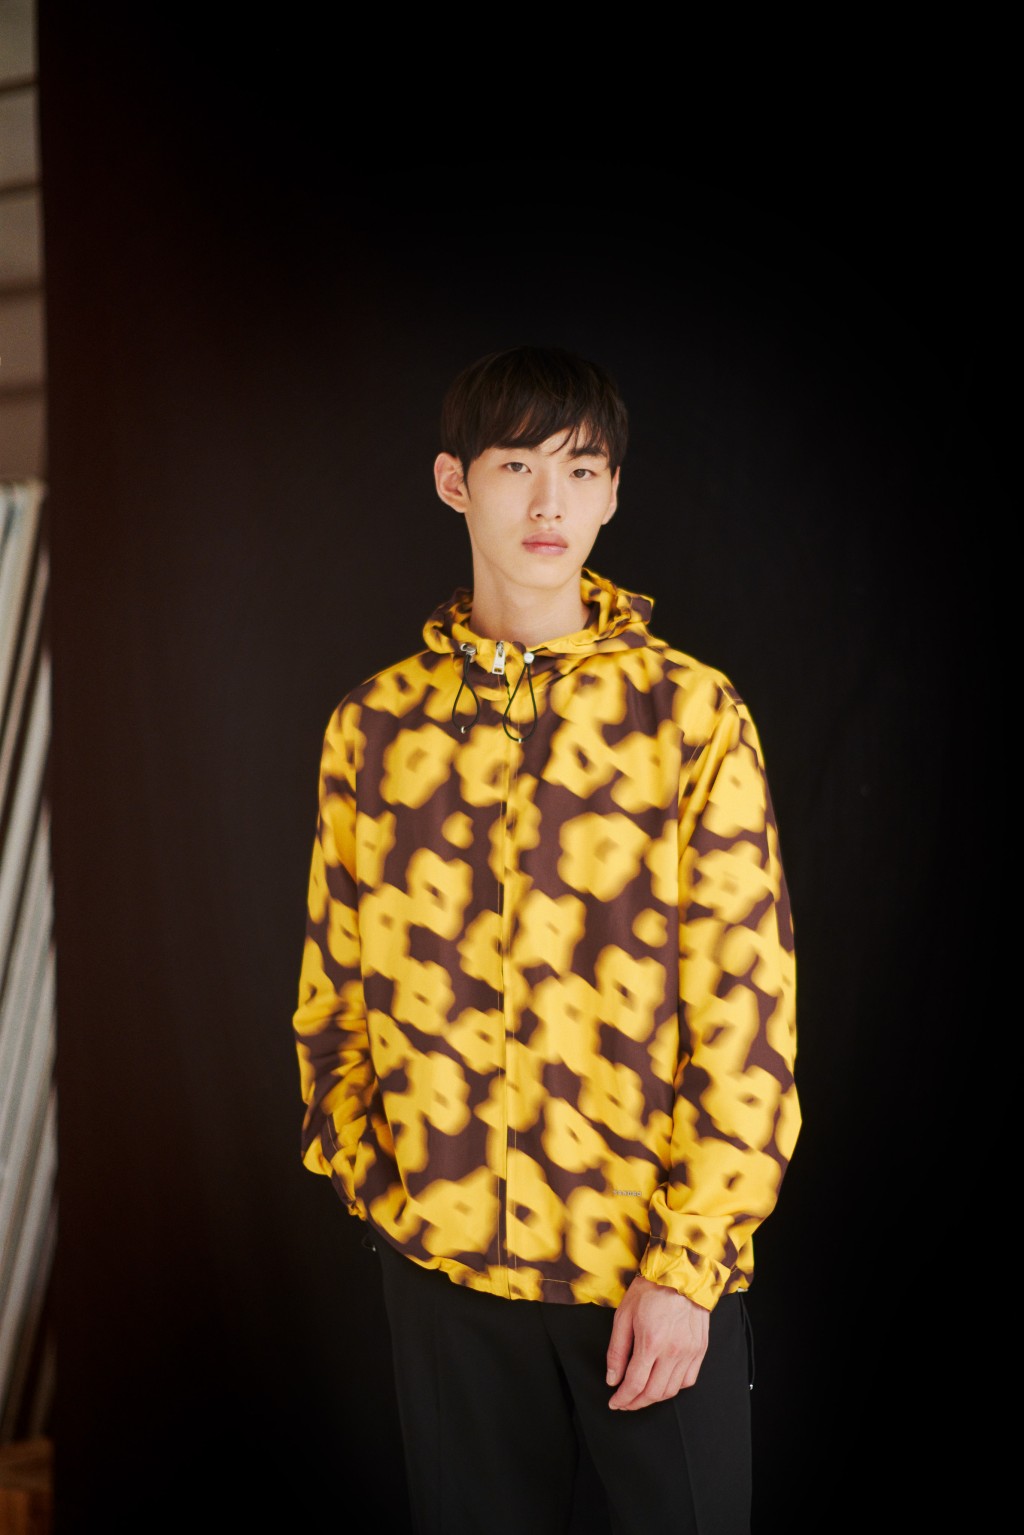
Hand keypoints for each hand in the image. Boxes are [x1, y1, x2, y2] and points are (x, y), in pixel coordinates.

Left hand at [605, 1274, 709, 1409]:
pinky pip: (688, 1380)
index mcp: (651, 1342)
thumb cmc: (651, 1290)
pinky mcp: (700, 1350)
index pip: (635, 1383)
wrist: (680, 1272)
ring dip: (655, 1398)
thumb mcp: (624, 1315)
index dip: (623, 1398)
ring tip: (642, 1394)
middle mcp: (673, 1351)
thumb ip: (617, 1350)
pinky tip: (663, 1382)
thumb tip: (612, 1378)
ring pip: (672, 1390)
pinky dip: (674, 1387)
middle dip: (636, 1402)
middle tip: (626, 1402)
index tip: (615, 1402)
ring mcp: (689, 1352)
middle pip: (654, 1392)